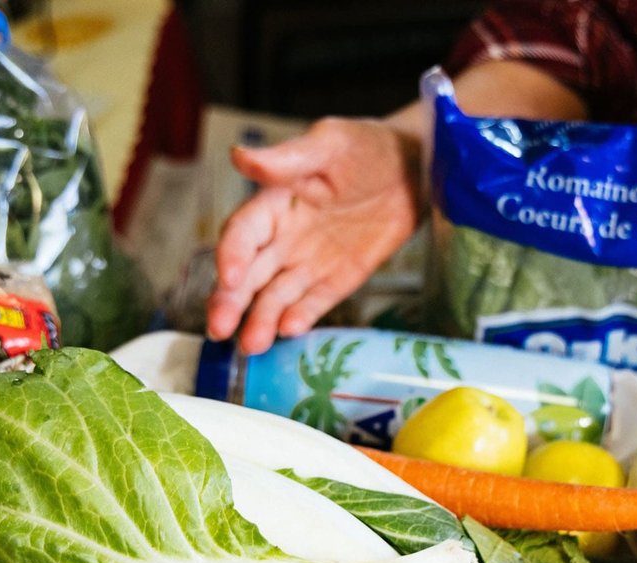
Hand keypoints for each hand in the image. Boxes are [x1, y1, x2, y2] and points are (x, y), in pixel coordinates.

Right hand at [208, 117, 421, 353]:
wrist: (415, 169)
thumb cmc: (367, 147)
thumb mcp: (329, 143)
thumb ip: (287, 158)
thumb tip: (239, 156)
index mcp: (273, 202)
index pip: (242, 234)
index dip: (231, 256)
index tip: (229, 278)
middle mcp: (284, 237)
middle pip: (250, 274)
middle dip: (232, 301)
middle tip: (220, 328)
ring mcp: (309, 262)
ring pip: (277, 296)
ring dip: (261, 319)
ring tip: (252, 344)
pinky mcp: (338, 280)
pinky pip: (315, 302)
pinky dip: (302, 316)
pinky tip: (290, 331)